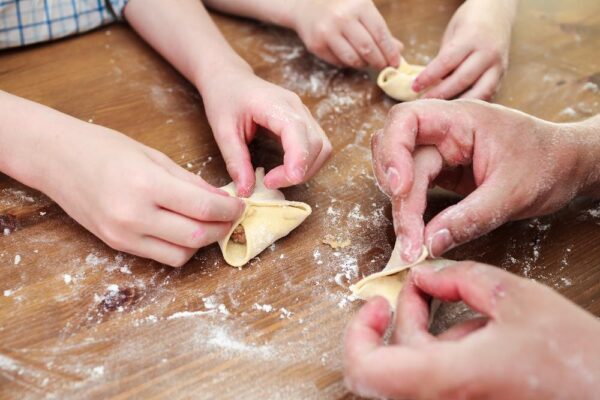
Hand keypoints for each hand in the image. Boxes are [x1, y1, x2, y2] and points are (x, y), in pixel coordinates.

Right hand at [43, 124, 243, 266]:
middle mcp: (134, 215)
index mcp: (147, 185)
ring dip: (202, 242)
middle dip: (222, 228)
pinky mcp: (116, 245)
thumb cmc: (105, 148)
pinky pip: (161, 257)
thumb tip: (221, 199)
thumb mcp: (154, 156)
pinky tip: (183, 229)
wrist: (56, 159)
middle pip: (196, 237)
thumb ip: (190, 182)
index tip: (240, 205)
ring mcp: (123, 235)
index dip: (230, 210)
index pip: (204, 209)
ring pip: (181, 255)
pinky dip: (180, 248)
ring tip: (207, 223)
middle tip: (231, 216)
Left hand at [200, 66, 331, 196]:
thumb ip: (236, 161)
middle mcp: (297, 107)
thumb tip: (246, 191)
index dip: (295, 163)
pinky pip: (318, 146)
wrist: (229, 78)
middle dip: (299, 171)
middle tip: (269, 183)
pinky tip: (285, 169)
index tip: (272, 182)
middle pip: (318, 145)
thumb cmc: (225, 98)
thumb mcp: (223, 131)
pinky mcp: (304, 121)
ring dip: (306, 169)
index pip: (299, 134)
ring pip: (323, 148)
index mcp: (277, 105)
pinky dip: (307, 163)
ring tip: (278, 178)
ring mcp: (304, 113)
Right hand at [287, 0, 402, 68]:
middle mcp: (342, 18)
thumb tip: (398, 50)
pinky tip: (349, 56)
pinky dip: (347, 63)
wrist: (305, 3)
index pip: (380, 34)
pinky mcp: (316, 45)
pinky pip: (338, 62)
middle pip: (368, 49)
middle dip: (379, 61)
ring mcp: (327, 32)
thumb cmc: (340, 5)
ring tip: (366, 62)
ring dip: (363, 64)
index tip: (396, 62)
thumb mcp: (362, 8)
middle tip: (383, 66)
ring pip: (353, 59)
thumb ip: (379, 29)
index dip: (390, 51)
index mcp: (359, 5)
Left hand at [344, 261, 599, 398]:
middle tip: (420, 287)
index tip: (377, 304)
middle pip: (389, 363)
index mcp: (446, 380)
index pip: (366, 371)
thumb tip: (426, 275)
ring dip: (426, 329)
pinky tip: (479, 327)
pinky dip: (447, 347)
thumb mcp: (516, 298)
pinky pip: (440, 376)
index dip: (358, 333)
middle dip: (401, 317)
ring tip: (456, 298)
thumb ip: (461, 278)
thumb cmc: (576, 359)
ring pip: (416, 368)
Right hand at [371, 100, 598, 260]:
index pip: (406, 120)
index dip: (393, 152)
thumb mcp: (513, 194)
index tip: (399, 188)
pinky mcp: (442, 171)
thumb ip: (470, 218)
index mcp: (461, 119)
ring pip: (401, 174)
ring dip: (401, 206)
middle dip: (398, 196)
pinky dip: (411, 210)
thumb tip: (430, 243)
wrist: (568, 165)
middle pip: (397, 154)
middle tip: (408, 238)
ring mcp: (441, 151)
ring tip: (411, 241)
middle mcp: (444, 131)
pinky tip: (417, 234)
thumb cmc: (548, 164)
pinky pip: (414, 187)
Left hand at [412, 0, 516, 99]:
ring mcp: (498, 65)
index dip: (429, 77)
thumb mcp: (452, 33)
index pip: (447, 62)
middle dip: (440, 94)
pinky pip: (488, 94)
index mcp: (472, 38)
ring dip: (458, 103)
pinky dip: (472, 103)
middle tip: (424, 101)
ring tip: (441, 109)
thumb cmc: (469, 23)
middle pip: (462, 80)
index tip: (414, 86)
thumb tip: (430, 83)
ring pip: (479, 92)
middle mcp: (488, 53)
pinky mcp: (503, 75)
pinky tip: (458, 107)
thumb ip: (445, 57)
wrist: (497, 13)